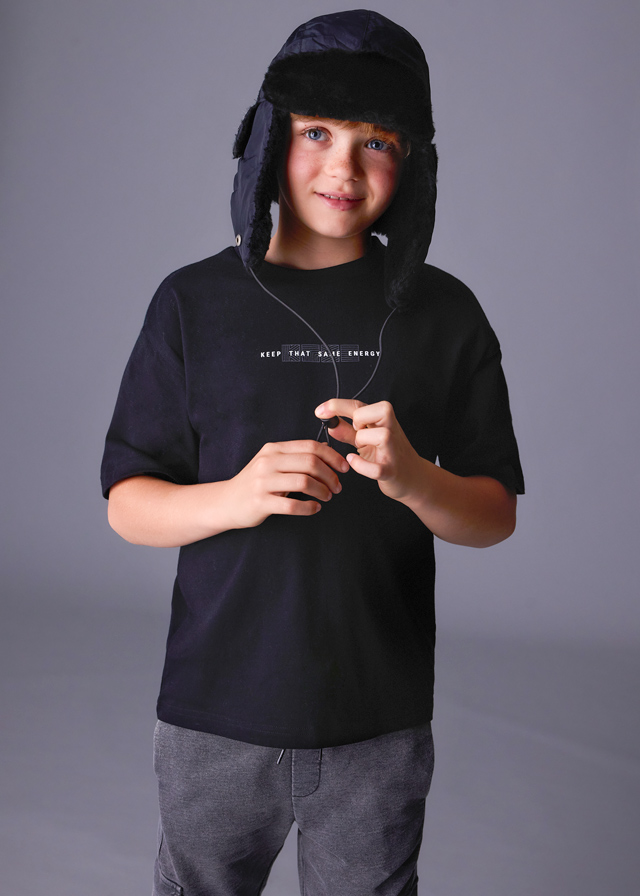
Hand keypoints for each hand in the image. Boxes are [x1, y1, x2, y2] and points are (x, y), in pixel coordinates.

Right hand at [226, 440, 348, 527]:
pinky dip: (309, 508)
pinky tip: (314, 508)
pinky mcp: (260, 502)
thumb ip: (296, 456)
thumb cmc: (256, 483)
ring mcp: (263, 482)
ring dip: (322, 491)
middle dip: (330, 475)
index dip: (332, 456)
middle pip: (310, 463)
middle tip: (337, 487)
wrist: (226, 502)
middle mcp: (268, 462)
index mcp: (274, 449)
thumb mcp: (272, 462)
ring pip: (304, 482)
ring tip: (327, 497)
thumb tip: (327, 450)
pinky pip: (292, 505)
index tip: (343, 468)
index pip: (310, 446)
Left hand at [315, 399, 421, 502]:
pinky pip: (375, 467)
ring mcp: (393, 450)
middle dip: (357, 421)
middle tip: (357, 432)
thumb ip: (348, 432)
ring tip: (362, 448)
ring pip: (377, 435)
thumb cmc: (389, 455)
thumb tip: (331, 424)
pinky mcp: (391, 470)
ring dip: (362, 441)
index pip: (357, 405)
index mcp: (383, 420)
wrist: (413, 477)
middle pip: (370, 412)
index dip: (336, 406)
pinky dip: (361, 465)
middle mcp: (391, 430)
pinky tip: (353, 460)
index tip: (319, 411)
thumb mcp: (366, 440)